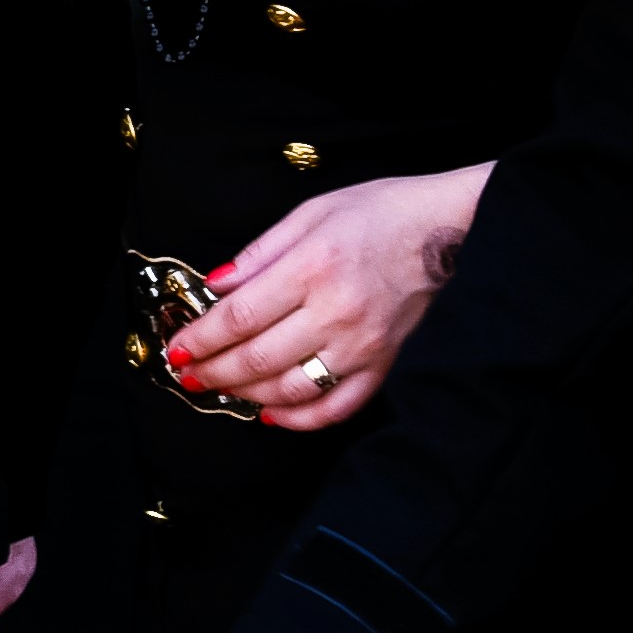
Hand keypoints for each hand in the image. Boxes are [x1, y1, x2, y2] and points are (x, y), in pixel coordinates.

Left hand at [164, 164, 490, 432]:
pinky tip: (274, 414)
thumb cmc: (382, 214)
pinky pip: (338, 407)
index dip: (202, 338)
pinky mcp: (386, 365)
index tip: (179, 348)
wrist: (453, 229)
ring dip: (247, 396)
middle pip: (258, 358)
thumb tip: (217, 284)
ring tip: (222, 390)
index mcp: (312, 267)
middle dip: (214, 372)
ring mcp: (363, 344)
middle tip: (190, 374)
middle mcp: (336, 312)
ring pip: (291, 389)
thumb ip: (261, 252)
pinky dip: (300, 419)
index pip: (240, 316)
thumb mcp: (312, 212)